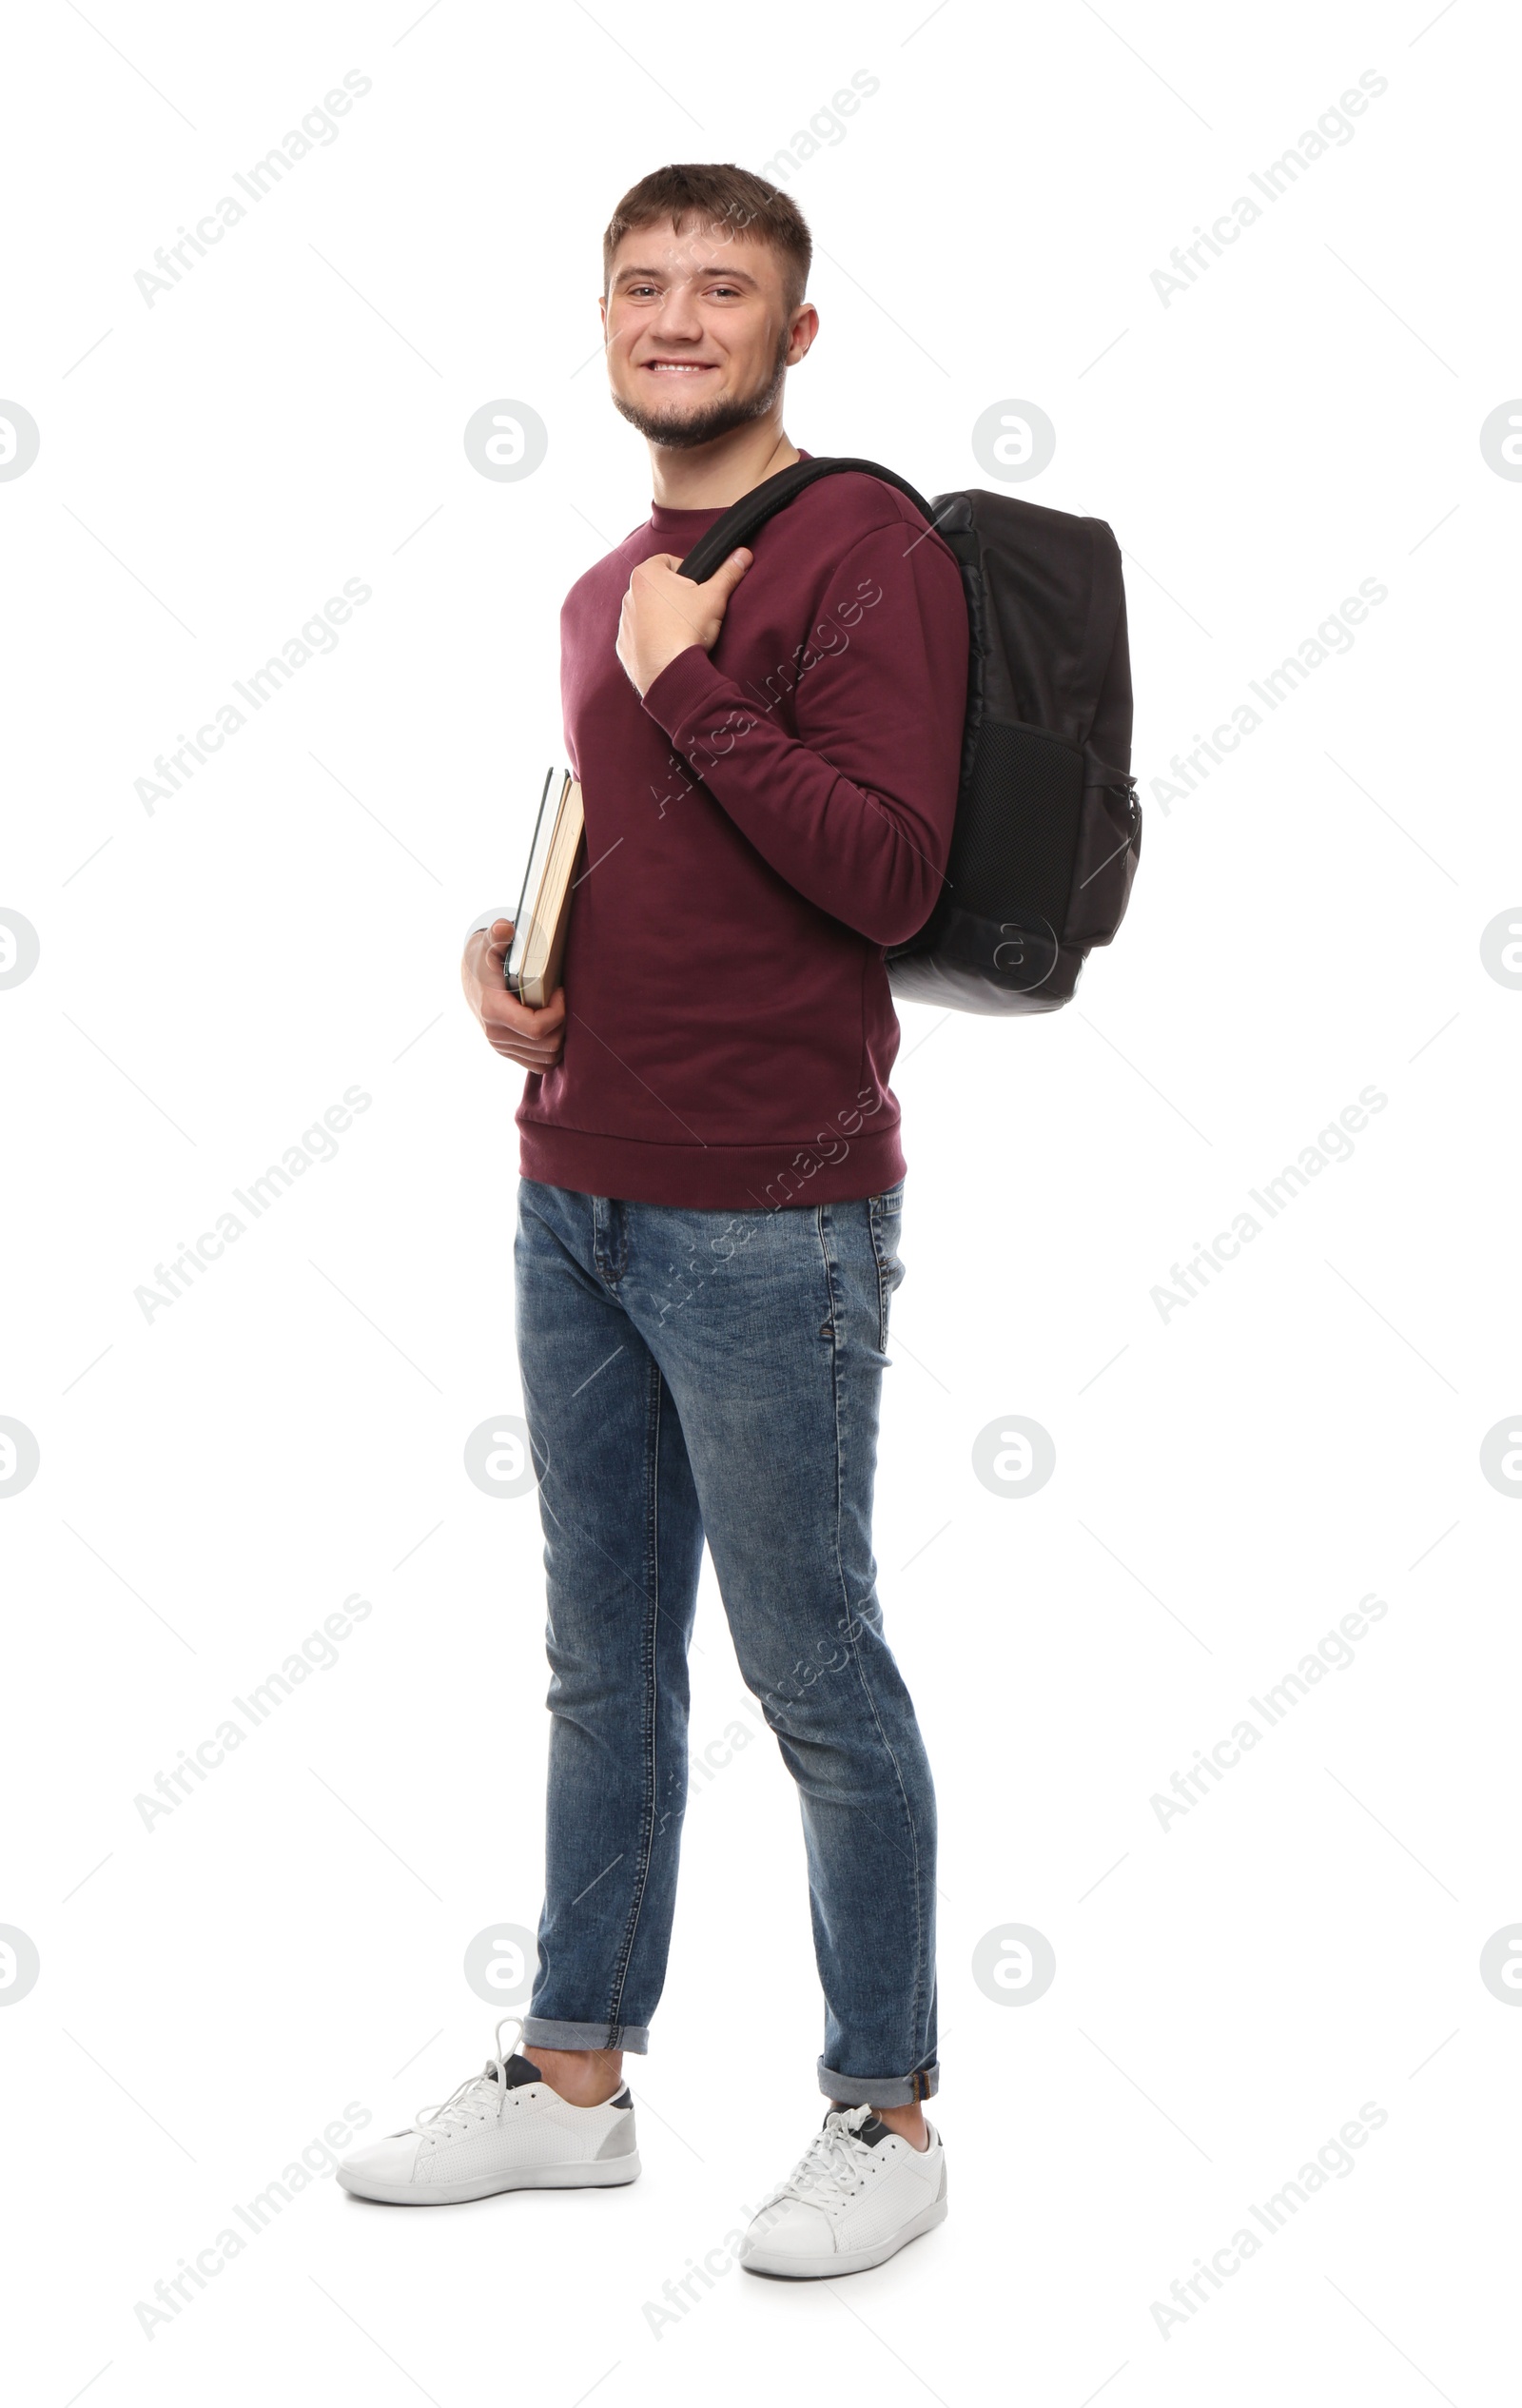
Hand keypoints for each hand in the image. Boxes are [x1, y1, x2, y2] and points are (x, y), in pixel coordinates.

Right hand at [460, 920, 565, 1069]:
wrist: (470, 977)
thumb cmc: (485, 958)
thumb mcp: (489, 943)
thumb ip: (497, 935)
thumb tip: (504, 928)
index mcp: (494, 1012)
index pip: (537, 1028)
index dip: (557, 1013)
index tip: (561, 992)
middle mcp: (496, 1034)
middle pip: (547, 1045)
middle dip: (562, 1024)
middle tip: (561, 1001)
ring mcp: (501, 1046)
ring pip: (546, 1059)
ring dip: (560, 1039)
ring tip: (558, 1014)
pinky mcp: (507, 1052)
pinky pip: (538, 1065)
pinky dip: (551, 1052)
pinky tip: (553, 1030)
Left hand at [616, 547, 751, 696]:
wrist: (669, 671)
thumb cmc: (688, 628)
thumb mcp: (714, 596)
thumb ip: (728, 573)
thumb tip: (742, 555)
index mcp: (646, 574)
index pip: (669, 561)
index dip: (688, 573)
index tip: (698, 589)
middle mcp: (629, 594)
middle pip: (658, 587)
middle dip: (675, 595)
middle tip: (694, 611)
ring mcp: (624, 621)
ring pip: (648, 611)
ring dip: (664, 616)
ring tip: (683, 630)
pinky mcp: (624, 645)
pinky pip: (640, 635)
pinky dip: (653, 638)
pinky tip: (670, 646)